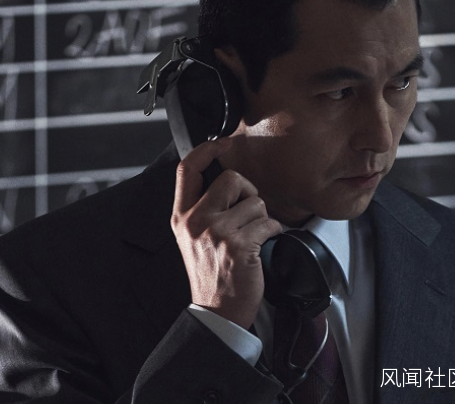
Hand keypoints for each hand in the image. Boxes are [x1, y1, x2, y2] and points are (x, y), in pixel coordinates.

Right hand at [172, 137, 282, 328]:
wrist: (216, 310)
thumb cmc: (209, 273)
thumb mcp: (190, 237)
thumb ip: (200, 208)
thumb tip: (223, 178)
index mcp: (180, 216)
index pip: (187, 169)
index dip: (207, 149)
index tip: (222, 143)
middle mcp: (195, 220)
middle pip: (231, 178)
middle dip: (248, 192)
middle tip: (248, 212)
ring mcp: (217, 232)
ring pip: (256, 202)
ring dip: (262, 218)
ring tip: (253, 237)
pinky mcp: (240, 245)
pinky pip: (269, 222)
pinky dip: (274, 231)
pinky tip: (264, 245)